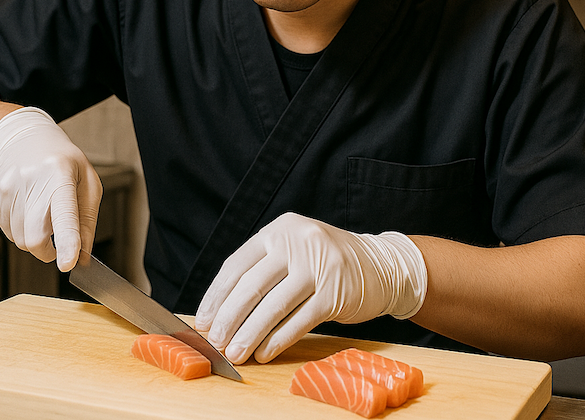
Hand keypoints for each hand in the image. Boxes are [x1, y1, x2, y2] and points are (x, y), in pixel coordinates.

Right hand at [0, 107, 101, 270]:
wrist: (22, 138)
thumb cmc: (62, 161)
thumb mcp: (87, 182)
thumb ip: (87, 222)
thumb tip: (83, 258)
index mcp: (60, 175)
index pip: (64, 215)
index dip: (66, 242)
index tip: (68, 264)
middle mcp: (30, 182)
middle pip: (35, 238)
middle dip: (48, 251)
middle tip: (57, 243)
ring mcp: (7, 191)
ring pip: (20, 240)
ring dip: (35, 239)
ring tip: (42, 212)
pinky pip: (8, 232)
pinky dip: (22, 231)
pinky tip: (28, 209)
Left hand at [194, 212, 426, 363]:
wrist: (380, 265)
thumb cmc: (327, 264)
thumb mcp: (294, 251)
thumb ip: (263, 272)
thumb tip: (222, 312)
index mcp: (279, 231)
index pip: (236, 265)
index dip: (216, 297)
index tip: (204, 322)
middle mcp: (297, 243)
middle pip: (252, 286)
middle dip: (229, 320)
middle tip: (216, 344)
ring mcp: (318, 267)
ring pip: (273, 306)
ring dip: (250, 335)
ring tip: (236, 354)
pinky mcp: (335, 293)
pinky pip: (298, 321)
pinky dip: (277, 341)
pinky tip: (264, 353)